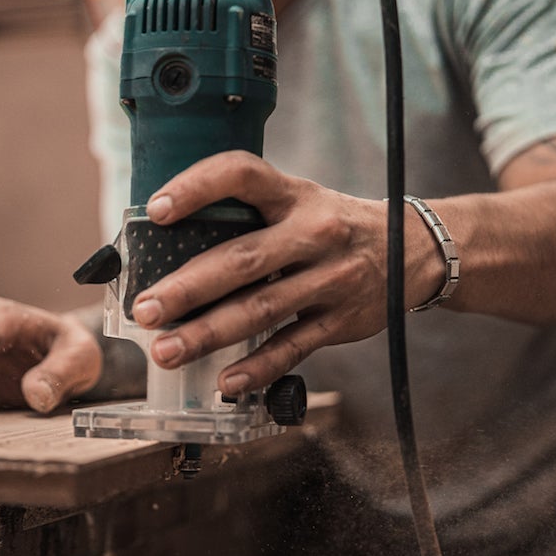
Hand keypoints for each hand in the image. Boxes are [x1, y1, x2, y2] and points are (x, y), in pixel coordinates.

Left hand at [132, 152, 437, 395]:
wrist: (410, 249)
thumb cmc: (328, 221)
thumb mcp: (295, 198)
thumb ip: (247, 212)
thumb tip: (167, 236)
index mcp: (292, 194)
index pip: (241, 174)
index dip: (196, 186)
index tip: (155, 210)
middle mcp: (312, 234)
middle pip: (243, 259)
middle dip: (188, 287)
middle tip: (145, 308)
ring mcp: (329, 280)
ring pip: (261, 310)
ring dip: (209, 333)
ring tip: (167, 349)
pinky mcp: (340, 321)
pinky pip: (294, 348)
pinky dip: (258, 367)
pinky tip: (225, 381)